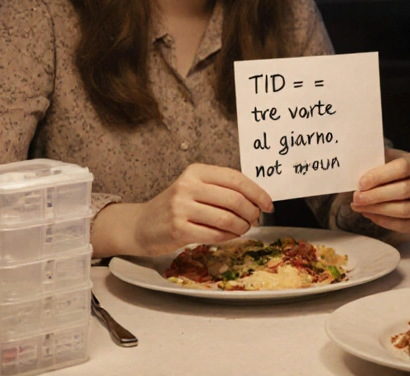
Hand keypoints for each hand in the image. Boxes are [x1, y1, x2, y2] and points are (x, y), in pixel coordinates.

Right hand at [94, 163, 273, 257]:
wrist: (141, 225)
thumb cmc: (175, 207)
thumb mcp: (195, 188)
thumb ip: (221, 189)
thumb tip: (257, 198)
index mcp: (196, 171)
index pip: (235, 179)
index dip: (257, 192)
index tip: (268, 204)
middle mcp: (188, 186)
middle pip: (234, 199)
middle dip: (252, 212)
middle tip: (255, 219)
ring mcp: (181, 208)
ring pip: (226, 219)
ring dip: (242, 227)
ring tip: (244, 228)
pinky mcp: (178, 229)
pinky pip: (214, 235)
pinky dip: (228, 237)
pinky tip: (230, 236)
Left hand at [350, 148, 409, 233]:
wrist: (399, 183)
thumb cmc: (388, 171)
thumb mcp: (384, 160)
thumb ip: (374, 162)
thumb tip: (354, 170)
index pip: (403, 167)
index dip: (380, 175)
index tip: (361, 183)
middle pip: (404, 190)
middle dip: (376, 196)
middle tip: (357, 198)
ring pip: (405, 210)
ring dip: (378, 210)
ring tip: (359, 206)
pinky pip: (404, 225)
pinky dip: (384, 221)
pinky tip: (369, 214)